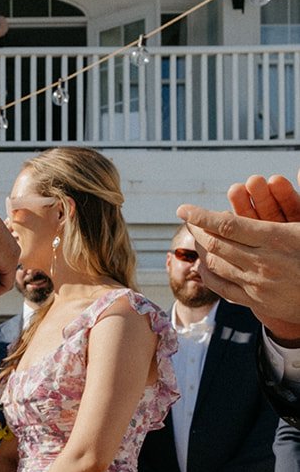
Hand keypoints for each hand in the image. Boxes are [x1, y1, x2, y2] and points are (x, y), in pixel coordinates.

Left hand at [177, 171, 299, 341]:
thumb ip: (298, 199)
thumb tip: (299, 170)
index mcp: (276, 238)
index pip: (228, 225)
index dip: (202, 216)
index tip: (183, 209)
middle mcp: (262, 262)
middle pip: (216, 244)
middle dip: (198, 230)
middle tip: (189, 220)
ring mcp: (257, 284)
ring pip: (216, 266)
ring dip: (202, 251)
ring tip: (197, 239)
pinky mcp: (257, 302)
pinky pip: (223, 288)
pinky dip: (209, 276)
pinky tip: (204, 266)